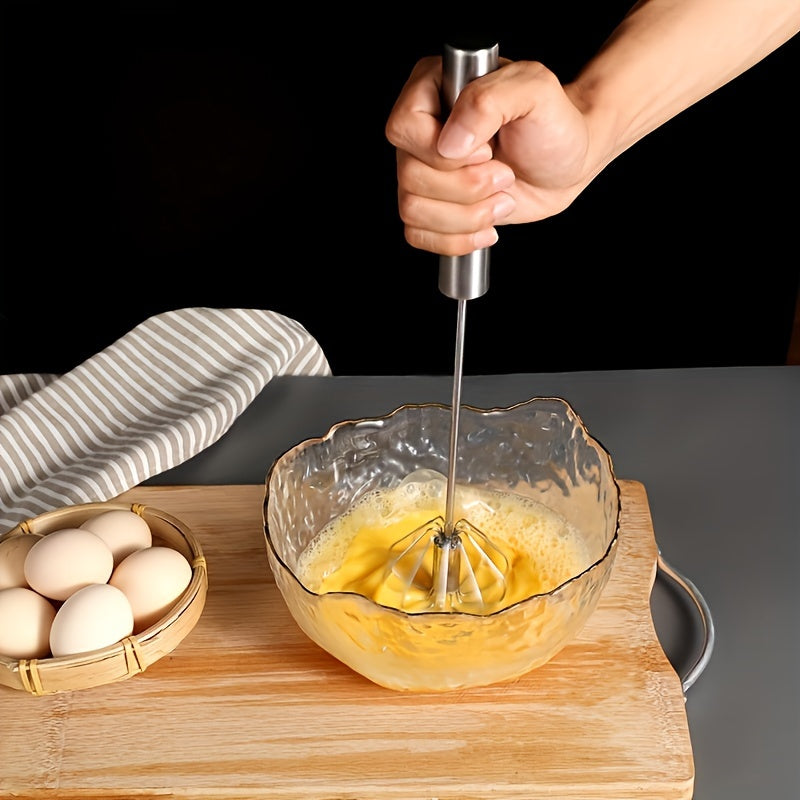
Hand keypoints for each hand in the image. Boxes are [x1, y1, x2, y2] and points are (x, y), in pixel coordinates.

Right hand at [385, 56, 593, 256]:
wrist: (570, 162)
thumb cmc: (554, 122)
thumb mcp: (534, 91)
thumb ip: (489, 100)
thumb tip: (450, 143)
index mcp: (433, 89)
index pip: (403, 128)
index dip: (440, 151)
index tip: (485, 151)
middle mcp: (422, 132)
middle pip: (410, 176)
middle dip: (467, 187)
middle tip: (504, 175)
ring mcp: (424, 172)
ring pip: (413, 209)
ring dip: (467, 215)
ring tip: (501, 198)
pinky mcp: (434, 207)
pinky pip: (418, 235)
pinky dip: (457, 239)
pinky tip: (487, 225)